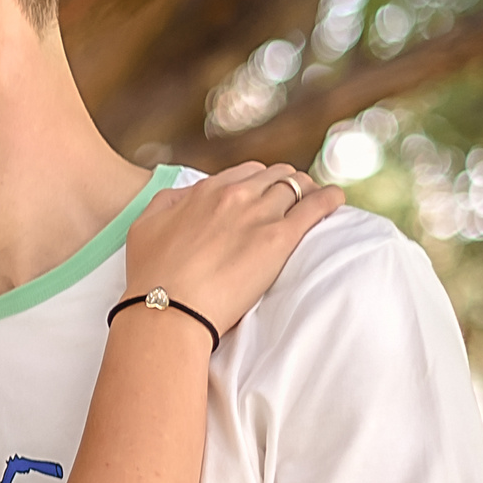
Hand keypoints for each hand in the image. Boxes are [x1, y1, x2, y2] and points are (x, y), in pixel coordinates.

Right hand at [123, 163, 343, 336]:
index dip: (260, 183)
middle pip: (276, 176)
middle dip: (287, 184)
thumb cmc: (150, 275)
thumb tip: (187, 195)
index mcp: (205, 191)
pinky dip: (330, 199)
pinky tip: (337, 201)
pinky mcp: (279, 238)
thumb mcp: (145, 226)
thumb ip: (167, 202)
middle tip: (295, 200)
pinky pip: (317, 206)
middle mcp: (234, 195)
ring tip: (318, 201)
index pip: (246, 173)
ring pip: (298, 185)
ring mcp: (258, 214)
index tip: (265, 196)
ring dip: (309, 190)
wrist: (168, 309)